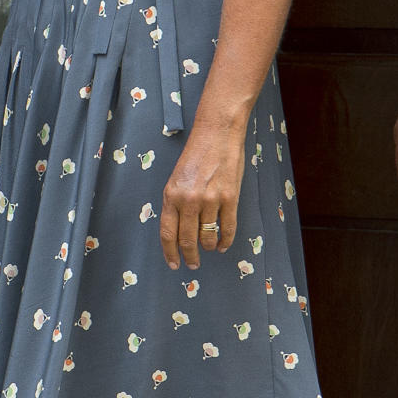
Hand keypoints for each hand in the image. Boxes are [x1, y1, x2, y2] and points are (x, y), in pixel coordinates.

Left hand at [159, 126, 244, 268]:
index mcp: (171, 195)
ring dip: (207, 247)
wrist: (218, 133)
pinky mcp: (230, 197)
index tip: (174, 264)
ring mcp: (210, 199)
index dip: (170, 253)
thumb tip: (178, 229)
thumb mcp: (177, 178)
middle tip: (193, 264)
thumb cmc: (197, 153)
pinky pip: (227, 228)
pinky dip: (225, 241)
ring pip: (207, 237)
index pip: (167, 233)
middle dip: (189, 257)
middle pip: (187, 240)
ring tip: (209, 248)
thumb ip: (176, 202)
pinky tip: (223, 244)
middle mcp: (188, 200)